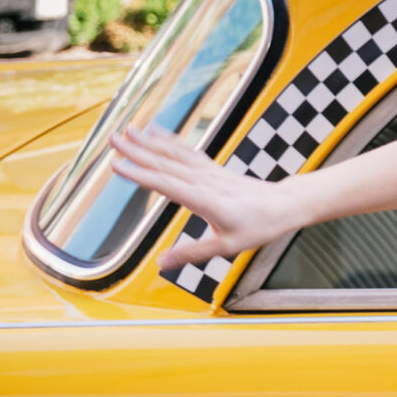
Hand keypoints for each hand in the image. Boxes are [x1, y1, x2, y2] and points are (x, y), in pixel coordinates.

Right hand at [107, 126, 303, 271]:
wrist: (285, 205)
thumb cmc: (260, 226)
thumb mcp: (227, 247)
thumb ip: (193, 253)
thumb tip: (160, 265)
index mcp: (205, 200)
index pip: (167, 185)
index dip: (141, 175)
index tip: (116, 166)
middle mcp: (205, 181)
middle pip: (165, 164)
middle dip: (137, 151)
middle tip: (111, 139)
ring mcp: (209, 172)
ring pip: (175, 154)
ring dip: (149, 142)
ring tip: (127, 131)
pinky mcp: (213, 169)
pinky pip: (187, 152)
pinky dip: (169, 141)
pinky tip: (155, 132)